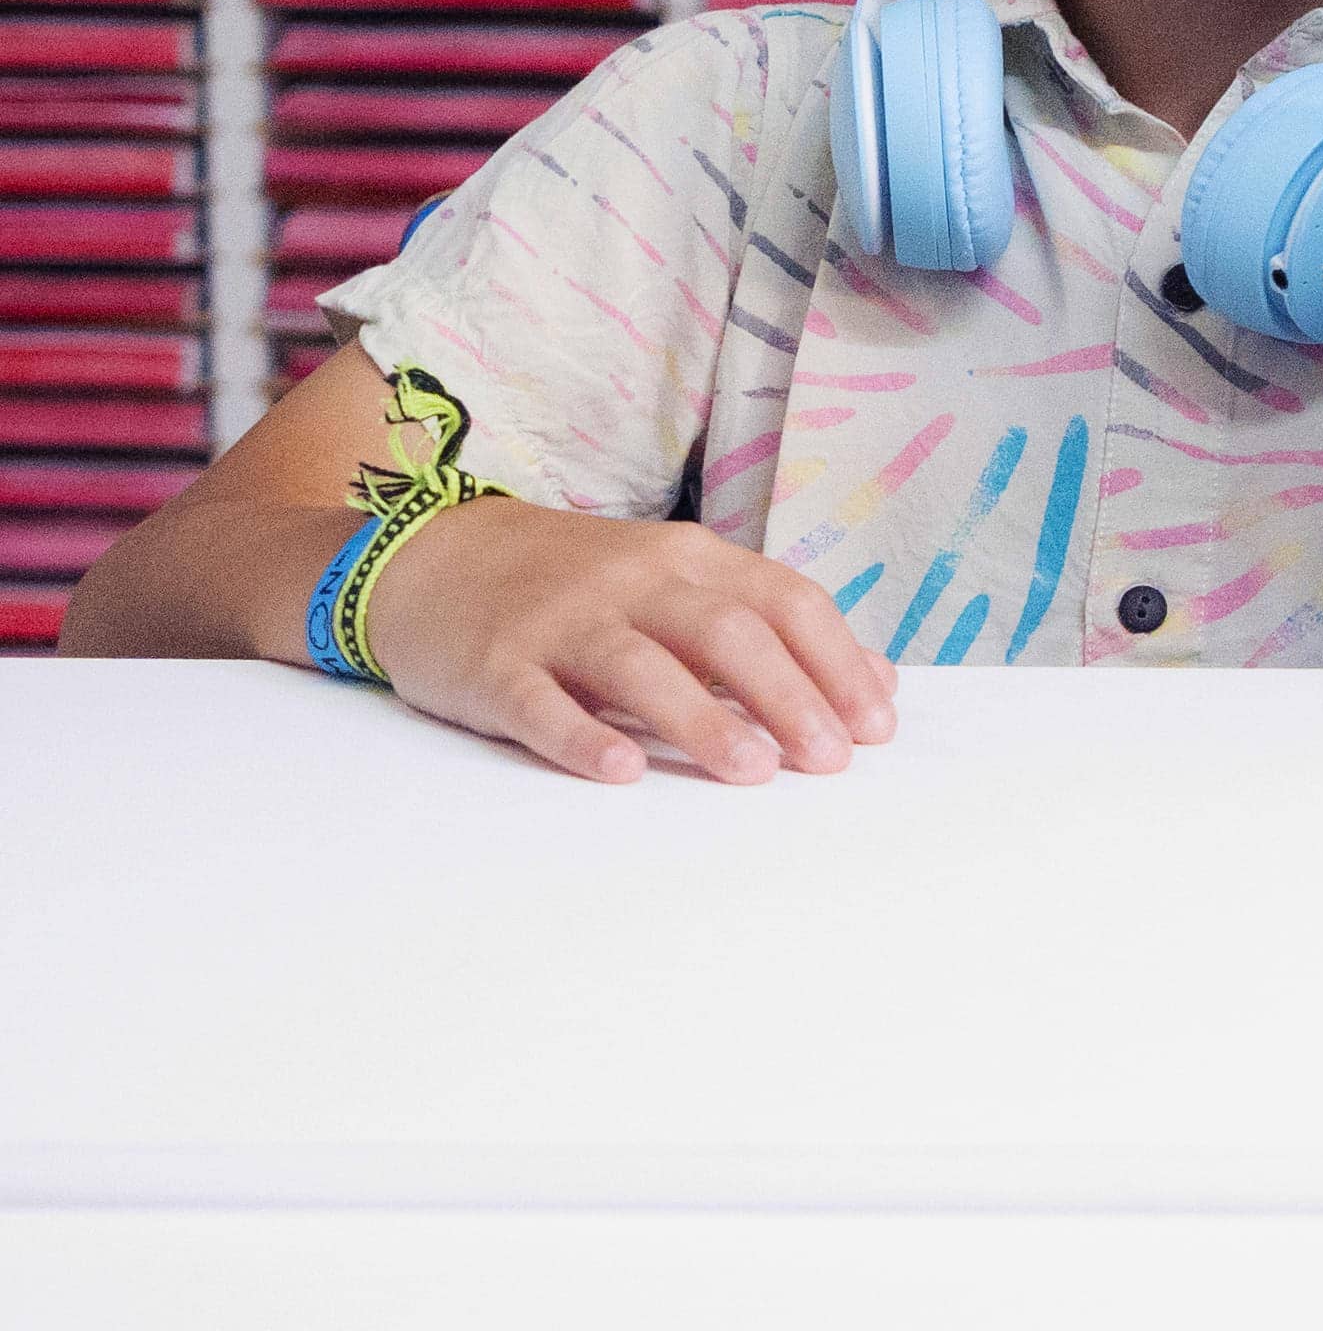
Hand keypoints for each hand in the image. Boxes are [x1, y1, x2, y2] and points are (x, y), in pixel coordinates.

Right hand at [362, 500, 900, 785]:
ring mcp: (562, 620)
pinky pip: (540, 702)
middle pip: (727, 631)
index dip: (837, 662)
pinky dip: (581, 736)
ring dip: (703, 720)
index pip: (784, 601)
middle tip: (831, 760)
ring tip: (752, 772)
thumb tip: (875, 680)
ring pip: (643, 665)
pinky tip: (622, 772)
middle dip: (789, 696)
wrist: (436, 557)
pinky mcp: (495, 664)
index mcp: (690, 559)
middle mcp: (633, 581)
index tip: (877, 725)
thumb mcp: (677, 585)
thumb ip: (768, 626)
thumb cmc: (581, 586)